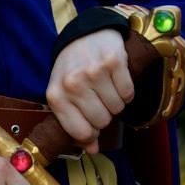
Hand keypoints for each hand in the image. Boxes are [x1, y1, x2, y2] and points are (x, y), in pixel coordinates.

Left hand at [46, 29, 133, 154]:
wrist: (84, 35)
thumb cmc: (72, 69)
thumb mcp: (64, 95)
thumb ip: (75, 124)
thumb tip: (92, 149)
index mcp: (56, 95)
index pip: (81, 132)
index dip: (91, 132)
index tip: (92, 122)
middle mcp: (72, 83)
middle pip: (102, 121)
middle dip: (104, 114)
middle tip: (99, 99)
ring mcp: (93, 71)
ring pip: (117, 108)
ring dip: (116, 102)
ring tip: (106, 87)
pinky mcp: (114, 60)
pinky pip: (128, 93)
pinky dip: (126, 90)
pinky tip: (116, 79)